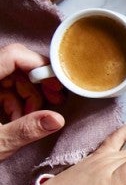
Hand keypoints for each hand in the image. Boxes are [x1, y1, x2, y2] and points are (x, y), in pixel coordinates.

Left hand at [0, 43, 64, 159]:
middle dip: (35, 85)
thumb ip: (25, 129)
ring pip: (9, 79)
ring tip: (27, 121)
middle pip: (14, 66)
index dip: (38, 66)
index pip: (13, 55)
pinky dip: (12, 103)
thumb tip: (56, 119)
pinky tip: (15, 121)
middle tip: (53, 103)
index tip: (56, 85)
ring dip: (25, 97)